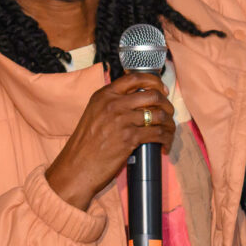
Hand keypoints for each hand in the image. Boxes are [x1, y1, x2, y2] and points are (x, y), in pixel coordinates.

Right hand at [44, 73, 173, 210]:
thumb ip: (112, 105)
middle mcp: (114, 104)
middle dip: (166, 105)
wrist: (76, 167)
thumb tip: (138, 103)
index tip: (162, 90)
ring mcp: (122, 120)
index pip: (135, 78)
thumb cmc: (85, 145)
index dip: (154, 82)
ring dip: (169, 124)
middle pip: (153, 95)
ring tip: (168, 132)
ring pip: (159, 115)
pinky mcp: (129, 138)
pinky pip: (158, 133)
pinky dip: (166, 140)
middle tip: (168, 114)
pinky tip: (164, 146)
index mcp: (104, 95)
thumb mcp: (94, 115)